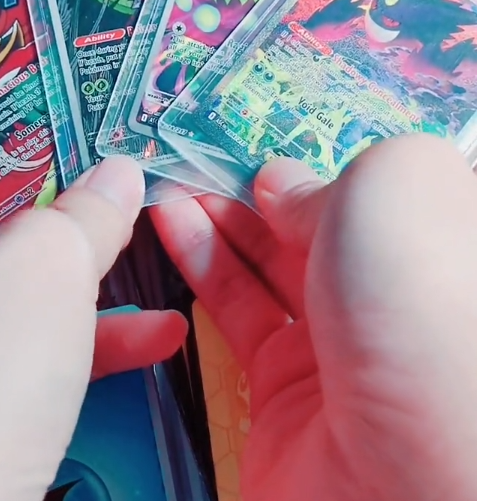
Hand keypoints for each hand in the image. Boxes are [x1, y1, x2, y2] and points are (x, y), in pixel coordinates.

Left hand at [0, 156, 186, 500]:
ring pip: (33, 297)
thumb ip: (82, 216)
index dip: (30, 151)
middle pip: (7, 231)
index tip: (84, 144)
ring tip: (162, 283)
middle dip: (78, 226)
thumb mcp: (43, 270)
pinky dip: (99, 344)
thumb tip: (119, 175)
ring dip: (104, 290)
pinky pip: (43, 352)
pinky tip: (154, 340)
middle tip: (128, 213)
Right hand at [151, 135, 476, 500]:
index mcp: (433, 237)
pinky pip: (234, 313)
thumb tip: (283, 192)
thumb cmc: (419, 299)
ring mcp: (335, 343)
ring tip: (172, 179)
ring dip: (215, 217)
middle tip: (197, 154)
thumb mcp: (394, 186)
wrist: (403, 472)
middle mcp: (387, 291)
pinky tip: (173, 224)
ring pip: (264, 264)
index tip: (257, 137)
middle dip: (252, 185)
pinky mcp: (281, 390)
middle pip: (308, 223)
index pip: (365, 187)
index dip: (310, 158)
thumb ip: (333, 175)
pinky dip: (200, 263)